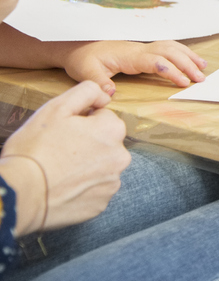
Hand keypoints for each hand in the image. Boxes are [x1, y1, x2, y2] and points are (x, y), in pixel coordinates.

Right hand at [0, 81, 129, 234]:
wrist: (19, 193)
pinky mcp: (101, 205)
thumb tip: (104, 97)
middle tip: (59, 151)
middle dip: (88, 143)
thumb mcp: (57, 107)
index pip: (102, 117)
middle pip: (105, 142)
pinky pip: (94, 189)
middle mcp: (121, 157)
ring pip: (101, 166)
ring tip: (59, 170)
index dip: (81, 122)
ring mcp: (112, 183)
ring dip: (86, 166)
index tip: (63, 132)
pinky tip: (63, 186)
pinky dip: (82, 187)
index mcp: (113, 130)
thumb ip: (87, 91)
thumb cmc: (35, 148)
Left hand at [59, 40, 206, 94]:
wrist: (77, 46)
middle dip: (187, 64)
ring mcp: (143, 48)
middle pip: (170, 52)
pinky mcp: (143, 50)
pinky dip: (182, 52)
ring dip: (188, 56)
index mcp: (129, 55)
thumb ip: (98, 82)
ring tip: (203, 67)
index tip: (184, 82)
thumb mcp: (85, 72)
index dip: (172, 71)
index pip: (156, 61)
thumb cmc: (82, 59)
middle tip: (200, 79)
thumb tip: (110, 93)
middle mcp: (140, 49)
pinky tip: (190, 59)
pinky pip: (168, 47)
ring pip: (172, 47)